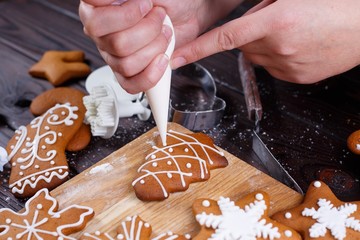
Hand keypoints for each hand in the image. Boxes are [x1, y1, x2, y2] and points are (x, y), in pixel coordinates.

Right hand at [79, 0, 239, 92]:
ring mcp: (112, 55)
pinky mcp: (127, 73)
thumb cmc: (167, 0)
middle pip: (116, 44)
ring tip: (164, 35)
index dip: (125, 16)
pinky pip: (131, 84)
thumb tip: (122, 4)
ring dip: (154, 49)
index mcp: (97, 9)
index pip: (95, 20)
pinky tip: (162, 58)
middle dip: (148, 31)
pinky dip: (151, 74)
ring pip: (126, 65)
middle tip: (159, 17)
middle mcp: (102, 34)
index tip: (145, 4)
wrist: (186, 13)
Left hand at [171, 0, 359, 83]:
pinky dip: (278, 57)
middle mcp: (278, 47)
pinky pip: (273, 67)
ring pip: (257, 57)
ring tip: (293, 31)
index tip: (178, 59)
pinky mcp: (296, 78)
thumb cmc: (335, 5)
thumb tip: (245, 21)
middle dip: (252, 32)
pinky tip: (298, 45)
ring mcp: (287, 66)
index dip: (196, 50)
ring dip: (265, 45)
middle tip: (278, 20)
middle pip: (243, 44)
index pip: (223, 38)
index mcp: (276, 22)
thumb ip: (262, 8)